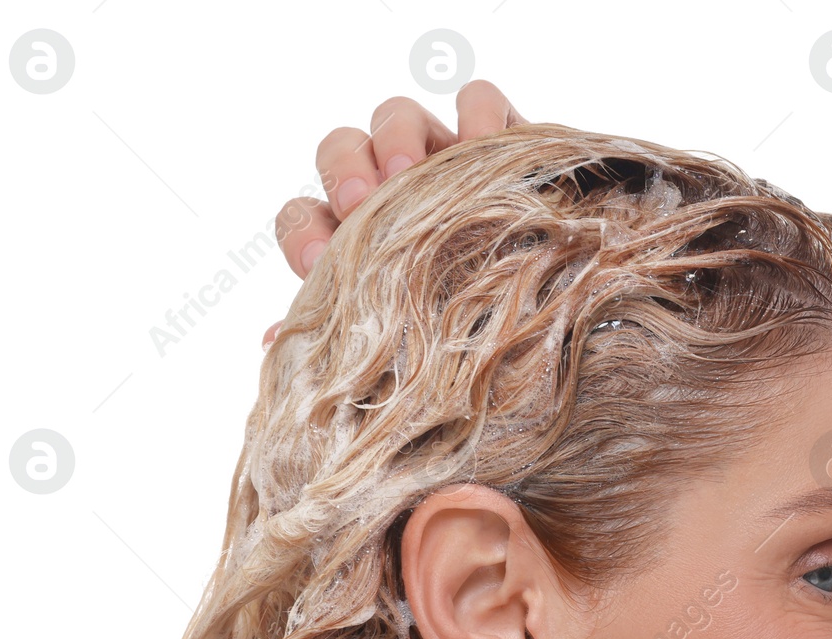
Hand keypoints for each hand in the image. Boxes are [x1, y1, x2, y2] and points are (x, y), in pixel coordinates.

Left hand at [264, 79, 527, 346]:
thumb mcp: (408, 341)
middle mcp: (393, 191)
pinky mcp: (498, 142)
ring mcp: (442, 160)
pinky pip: (478, 102)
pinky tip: (484, 146)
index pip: (305, 215)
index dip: (303, 232)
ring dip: (396, 138)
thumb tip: (278, 343)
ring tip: (410, 173)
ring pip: (397, 116)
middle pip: (343, 149)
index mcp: (359, 237)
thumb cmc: (470, 328)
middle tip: (360, 204)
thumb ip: (344, 337)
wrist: (553, 316)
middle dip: (343, 170)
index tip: (318, 262)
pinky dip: (478, 115)